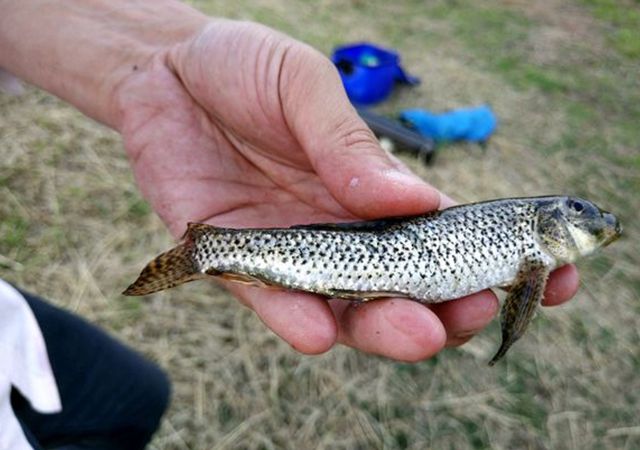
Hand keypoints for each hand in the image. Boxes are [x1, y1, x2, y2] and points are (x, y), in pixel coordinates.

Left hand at [115, 20, 578, 360]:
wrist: (165, 71)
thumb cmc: (245, 68)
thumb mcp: (303, 87)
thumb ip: (349, 147)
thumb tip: (419, 203)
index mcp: (373, 190)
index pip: (445, 236)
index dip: (494, 260)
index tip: (550, 278)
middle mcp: (341, 230)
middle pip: (403, 286)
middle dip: (444, 307)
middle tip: (472, 313)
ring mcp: (292, 249)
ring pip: (346, 307)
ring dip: (381, 326)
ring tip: (415, 332)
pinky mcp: (235, 261)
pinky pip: (270, 300)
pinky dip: (294, 319)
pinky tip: (318, 333)